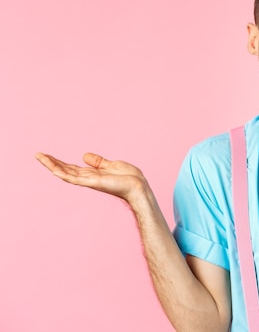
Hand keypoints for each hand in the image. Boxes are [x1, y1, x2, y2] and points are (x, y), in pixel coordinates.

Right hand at [35, 152, 149, 202]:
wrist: (138, 186)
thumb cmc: (128, 178)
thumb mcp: (111, 165)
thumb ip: (98, 162)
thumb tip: (84, 156)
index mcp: (92, 174)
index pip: (71, 168)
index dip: (59, 162)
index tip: (47, 155)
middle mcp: (88, 178)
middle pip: (65, 170)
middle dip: (51, 163)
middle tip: (38, 155)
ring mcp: (88, 181)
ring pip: (65, 173)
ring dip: (51, 165)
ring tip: (39, 157)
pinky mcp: (92, 183)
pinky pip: (73, 178)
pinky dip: (62, 172)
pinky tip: (52, 167)